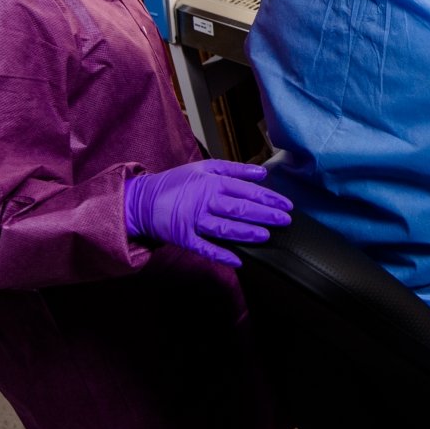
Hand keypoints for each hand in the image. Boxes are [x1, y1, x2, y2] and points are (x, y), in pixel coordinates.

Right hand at [122, 160, 292, 265]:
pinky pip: (205, 248)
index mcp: (210, 182)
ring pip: (224, 228)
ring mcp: (193, 221)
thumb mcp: (204, 167)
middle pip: (239, 208)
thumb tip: (261, 172)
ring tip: (266, 236)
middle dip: (265, 215)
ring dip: (247, 232)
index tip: (287, 204)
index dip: (268, 197)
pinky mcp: (184, 238)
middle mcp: (203, 200)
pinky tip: (239, 260)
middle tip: (285, 221)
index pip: (245, 190)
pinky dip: (221, 255)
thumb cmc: (177, 182)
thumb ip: (234, 169)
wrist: (142, 200)